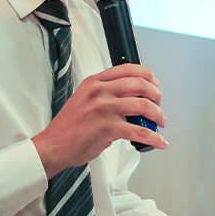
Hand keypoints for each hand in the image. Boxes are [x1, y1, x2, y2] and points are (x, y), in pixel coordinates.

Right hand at [32, 64, 166, 178]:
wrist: (54, 146)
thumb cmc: (69, 126)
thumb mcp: (83, 98)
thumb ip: (104, 92)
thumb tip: (132, 95)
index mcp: (94, 82)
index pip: (128, 69)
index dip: (147, 75)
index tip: (155, 84)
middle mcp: (100, 92)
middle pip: (140, 85)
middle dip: (156, 95)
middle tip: (159, 105)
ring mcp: (105, 109)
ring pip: (144, 106)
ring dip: (158, 115)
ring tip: (160, 122)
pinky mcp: (108, 128)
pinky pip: (139, 131)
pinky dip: (154, 138)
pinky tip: (160, 142)